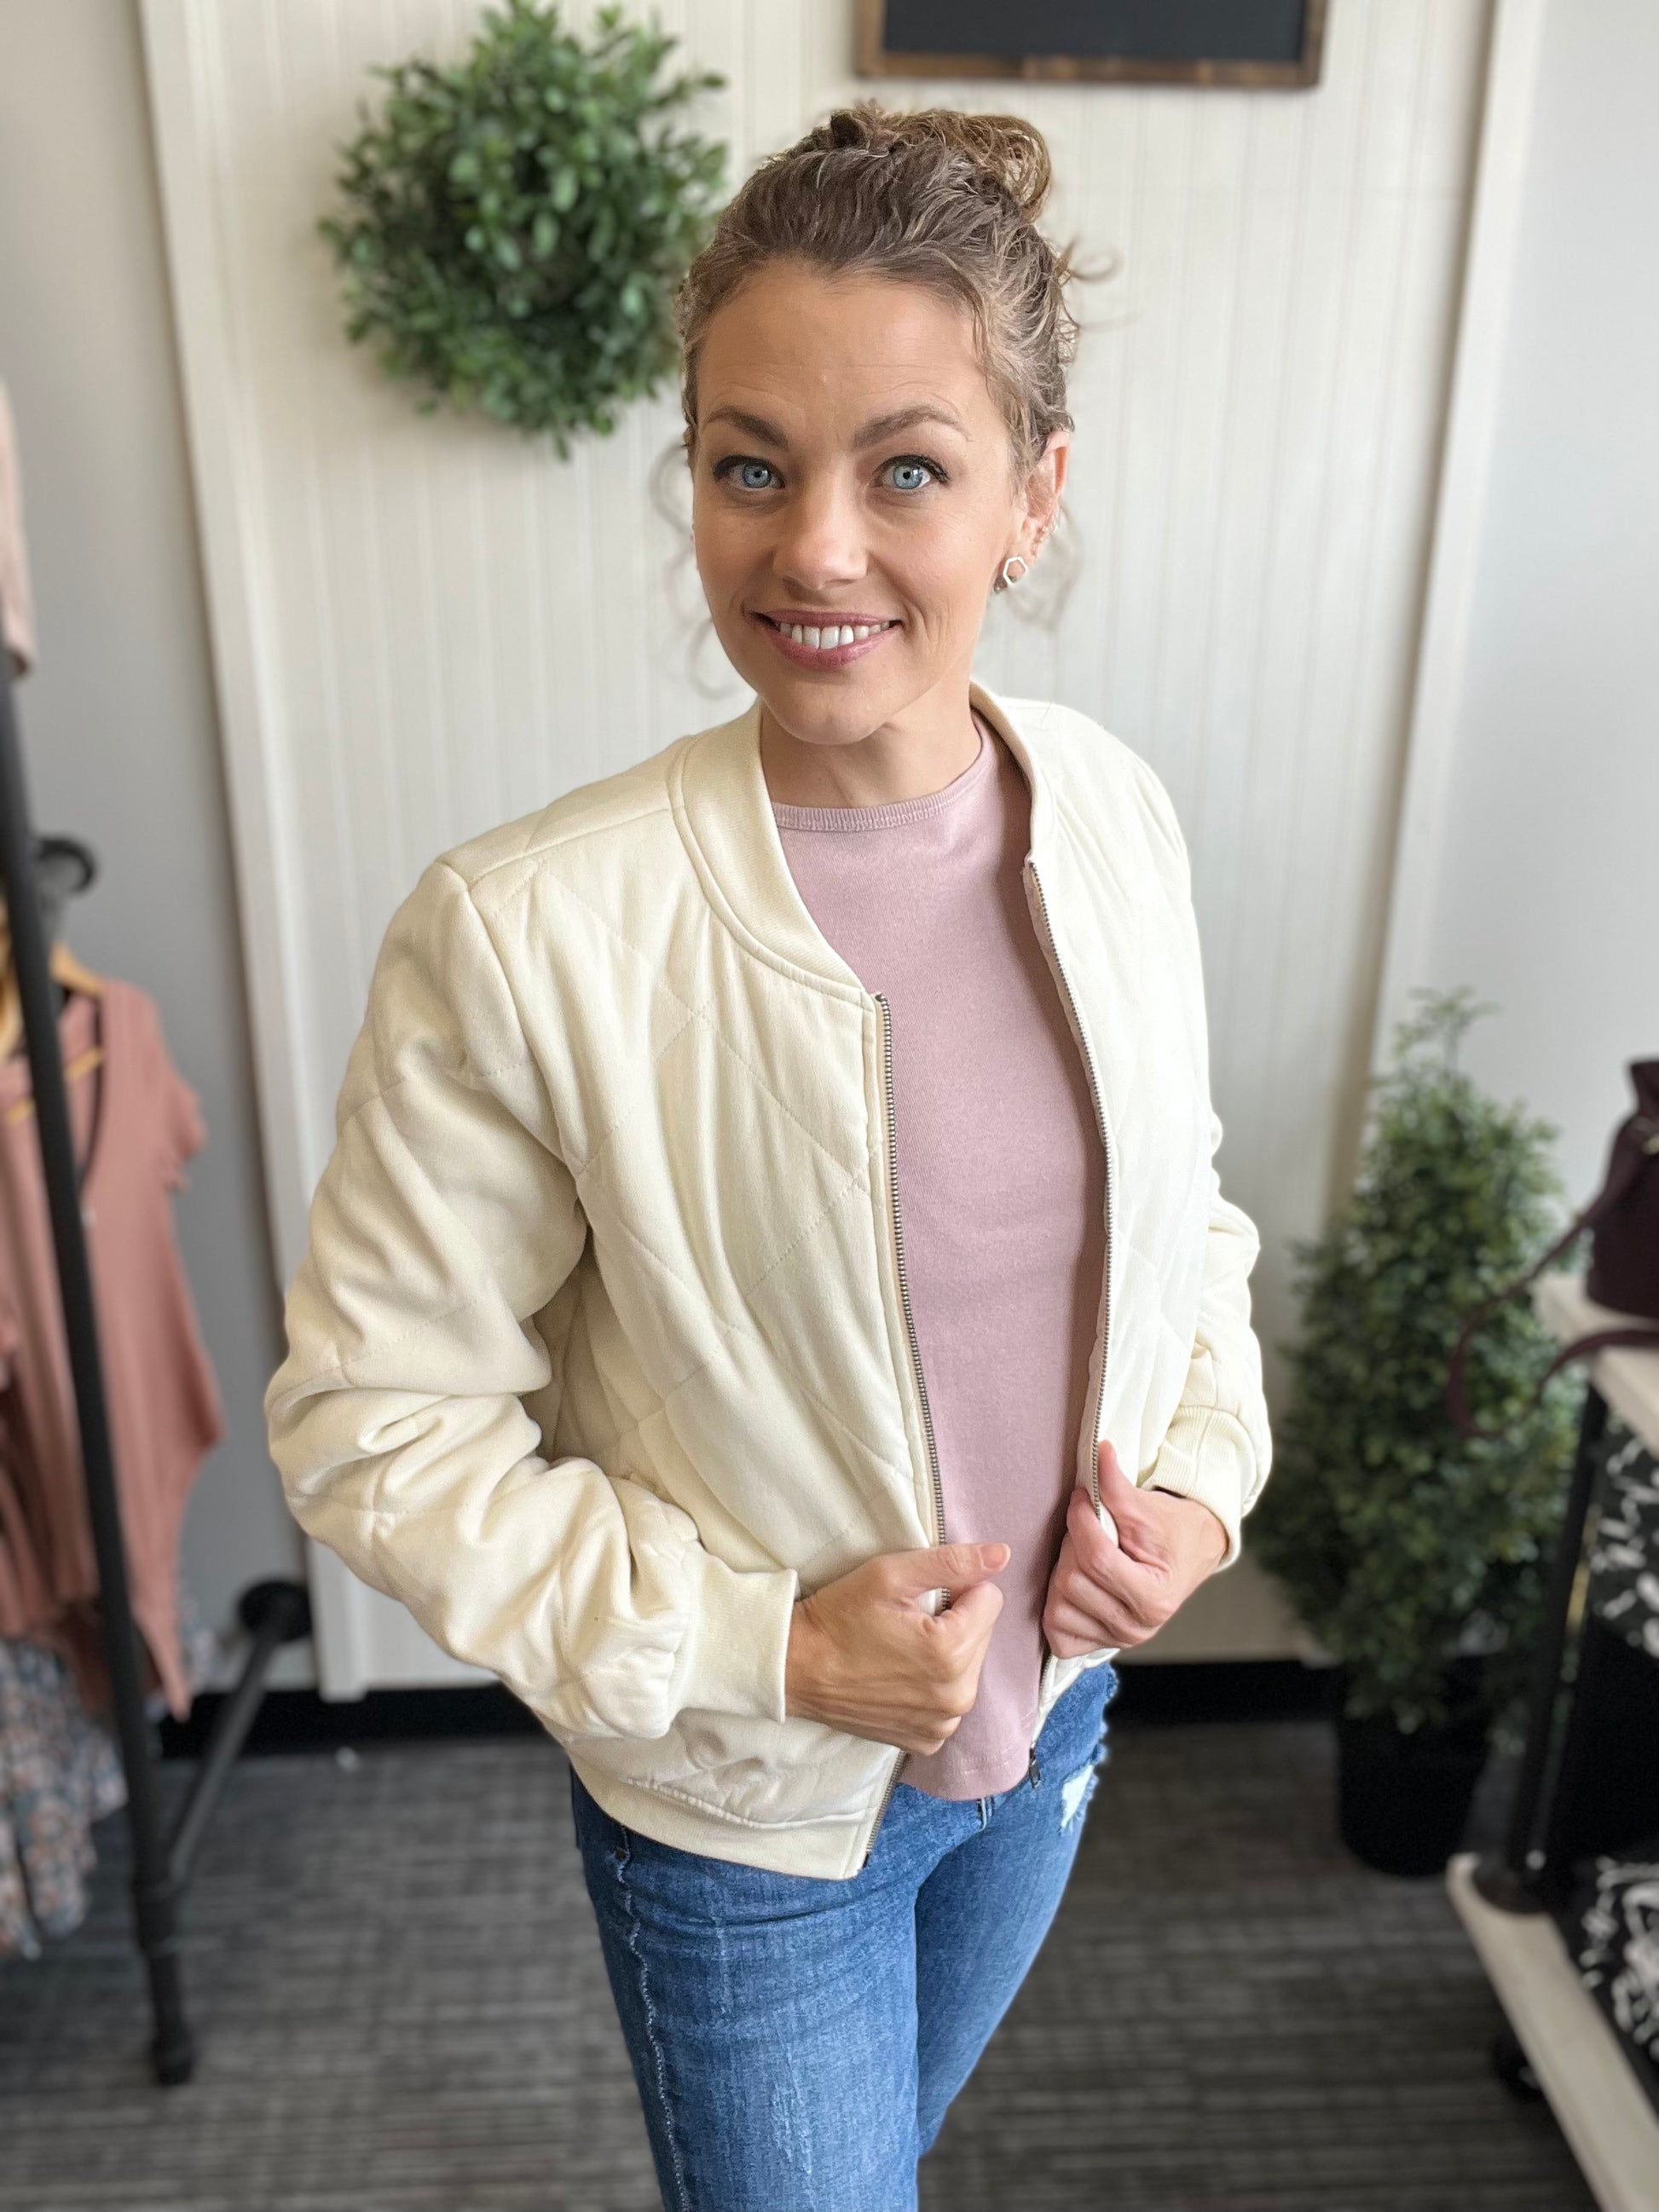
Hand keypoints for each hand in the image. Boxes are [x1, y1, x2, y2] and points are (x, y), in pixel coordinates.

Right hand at [785, 1541, 1009, 1754]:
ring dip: (946, 1653)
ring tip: (900, 1648)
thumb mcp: (890, 1575)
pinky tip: (899, 1676)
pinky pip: (951, 1699)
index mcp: (951, 1652)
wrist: (796, 1668)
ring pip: (969, 1666)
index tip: (918, 1598)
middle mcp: (956, 1696)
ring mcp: (942, 1723)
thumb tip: (1002, 1554)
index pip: (989, 1599)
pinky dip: (934, 1685)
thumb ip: (952, 1562)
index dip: (955, 1589)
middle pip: (982, 1634)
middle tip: (906, 1622)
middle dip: (953, 1621)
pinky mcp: (928, 1739)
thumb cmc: (839, 1616)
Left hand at [1042, 1440, 1228, 1657]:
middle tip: (1088, 1528)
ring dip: (1062, 1573)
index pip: (1097, 1559)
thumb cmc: (1172, 1531)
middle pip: (1073, 1582)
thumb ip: (1118, 1486)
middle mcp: (1136, 1627)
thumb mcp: (1148, 1507)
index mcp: (1154, 1597)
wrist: (1191, 1552)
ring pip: (1058, 1607)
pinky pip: (1057, 1634)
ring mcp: (1117, 1640)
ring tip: (1084, 1555)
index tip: (1082, 1499)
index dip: (1080, 1520)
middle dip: (1073, 1545)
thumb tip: (1100, 1450)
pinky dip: (1057, 1608)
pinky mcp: (1100, 1644)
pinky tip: (1075, 1584)